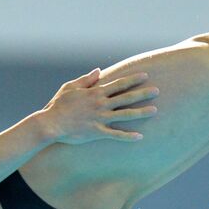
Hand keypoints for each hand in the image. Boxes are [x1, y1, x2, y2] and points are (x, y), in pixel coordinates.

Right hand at [33, 69, 158, 144]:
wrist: (50, 123)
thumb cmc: (58, 105)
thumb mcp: (70, 87)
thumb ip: (86, 79)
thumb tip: (99, 71)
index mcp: (95, 93)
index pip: (118, 84)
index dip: (133, 79)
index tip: (146, 76)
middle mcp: (101, 104)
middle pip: (126, 97)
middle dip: (143, 93)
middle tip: (158, 90)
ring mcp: (100, 118)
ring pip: (125, 114)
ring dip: (141, 112)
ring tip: (155, 110)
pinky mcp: (97, 132)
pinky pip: (115, 135)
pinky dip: (128, 136)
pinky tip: (140, 137)